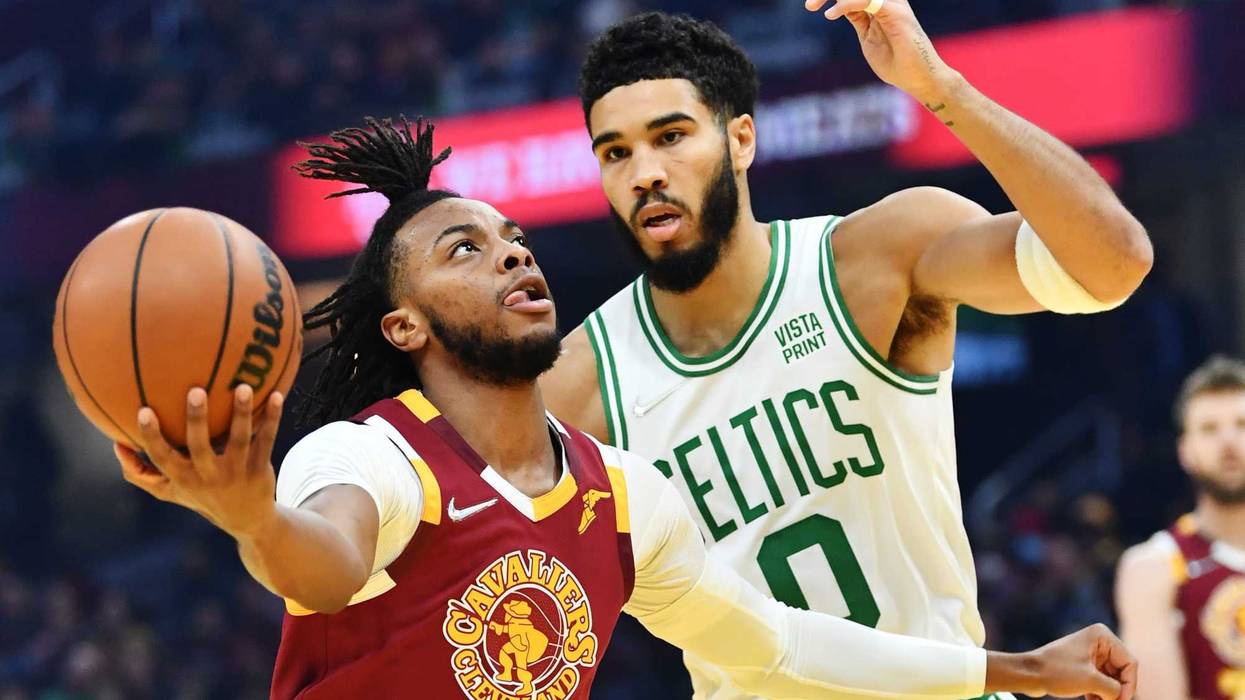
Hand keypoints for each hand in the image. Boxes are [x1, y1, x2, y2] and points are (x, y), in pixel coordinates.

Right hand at [114, 385, 283, 540]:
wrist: (247, 520)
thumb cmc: (201, 496)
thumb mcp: (170, 491)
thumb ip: (140, 472)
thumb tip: (115, 444)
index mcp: (184, 478)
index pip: (162, 457)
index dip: (151, 437)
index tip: (143, 410)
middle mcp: (209, 476)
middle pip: (200, 447)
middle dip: (196, 420)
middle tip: (195, 390)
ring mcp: (236, 473)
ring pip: (240, 440)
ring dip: (242, 413)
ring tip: (244, 387)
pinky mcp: (260, 469)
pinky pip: (267, 440)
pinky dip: (273, 419)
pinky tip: (278, 396)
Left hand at [803, 0, 960, 103]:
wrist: (920, 80)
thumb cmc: (898, 63)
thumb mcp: (868, 38)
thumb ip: (858, 19)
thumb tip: (840, 7)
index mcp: (880, 3)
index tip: (810, 5)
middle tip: (809, 4)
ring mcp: (893, 4)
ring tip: (812, 5)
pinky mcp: (895, 13)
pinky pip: (866, 0)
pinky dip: (846, 4)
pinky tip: (831, 14)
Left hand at [1017, 624, 1137, 699]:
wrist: (1027, 673)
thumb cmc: (1056, 672)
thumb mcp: (1091, 681)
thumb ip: (1114, 690)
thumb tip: (1125, 697)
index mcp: (1102, 636)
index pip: (1130, 663)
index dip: (1129, 685)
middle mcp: (1098, 642)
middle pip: (1122, 671)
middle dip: (1118, 691)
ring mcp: (1091, 654)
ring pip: (1111, 679)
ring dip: (1109, 694)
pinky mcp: (1083, 666)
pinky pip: (1100, 681)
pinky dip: (1100, 694)